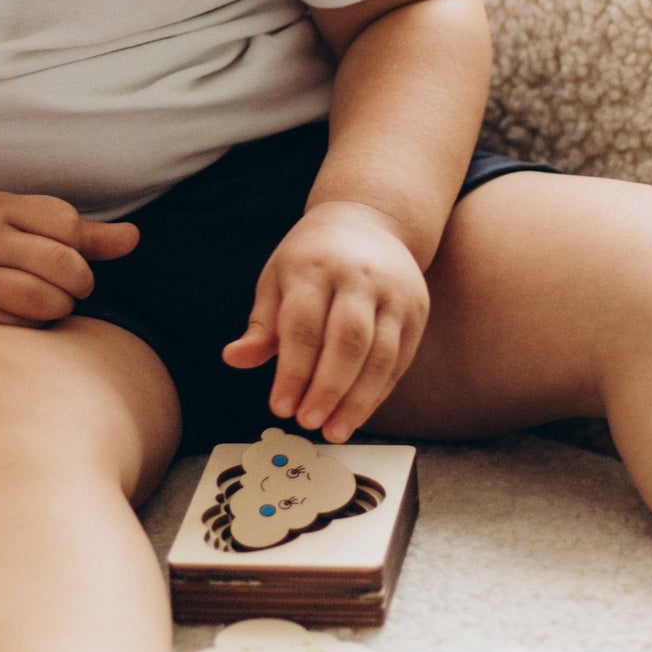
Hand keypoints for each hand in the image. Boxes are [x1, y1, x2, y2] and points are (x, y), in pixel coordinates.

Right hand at [0, 191, 138, 326]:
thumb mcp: (29, 220)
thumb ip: (84, 233)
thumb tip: (134, 238)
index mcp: (2, 207)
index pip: (66, 223)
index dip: (82, 247)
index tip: (75, 258)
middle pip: (58, 262)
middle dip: (80, 281)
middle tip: (75, 289)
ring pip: (37, 297)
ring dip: (60, 307)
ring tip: (56, 304)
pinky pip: (11, 325)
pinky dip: (31, 326)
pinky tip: (27, 319)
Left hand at [222, 201, 428, 441]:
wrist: (369, 221)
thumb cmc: (313, 258)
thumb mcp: (278, 279)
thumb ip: (261, 324)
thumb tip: (234, 358)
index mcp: (315, 268)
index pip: (304, 325)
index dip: (293, 371)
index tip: (281, 407)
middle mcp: (359, 277)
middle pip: (348, 341)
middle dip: (328, 388)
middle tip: (308, 422)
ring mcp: (394, 293)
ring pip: (381, 354)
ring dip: (358, 400)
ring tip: (335, 430)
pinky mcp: (416, 310)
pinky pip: (399, 359)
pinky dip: (378, 392)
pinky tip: (357, 413)